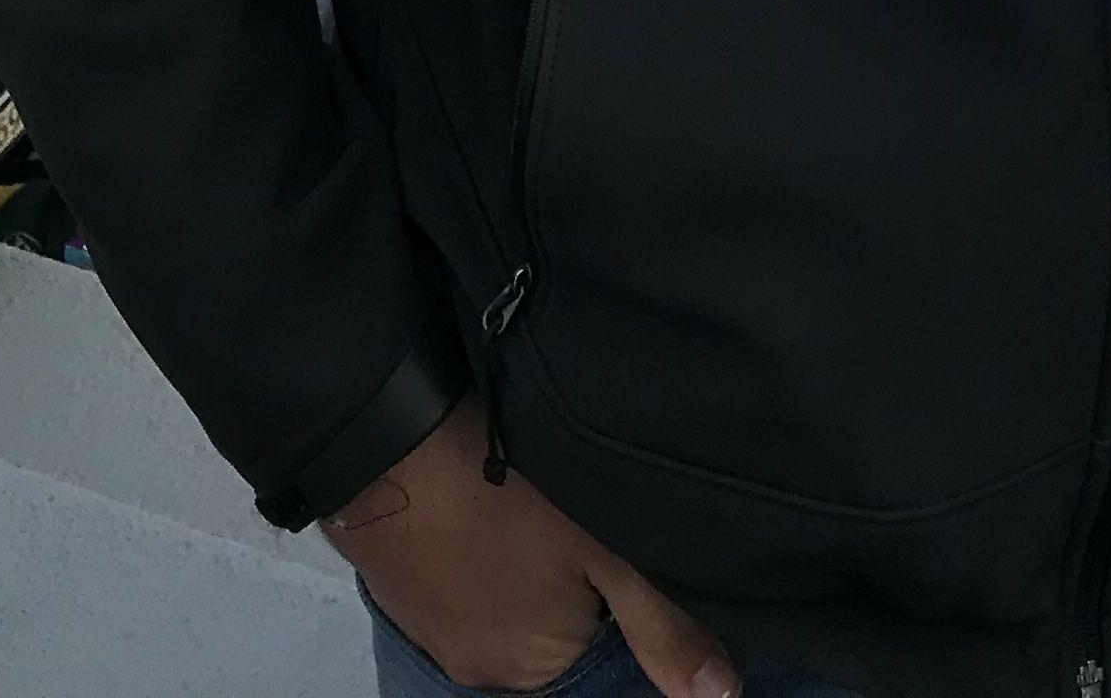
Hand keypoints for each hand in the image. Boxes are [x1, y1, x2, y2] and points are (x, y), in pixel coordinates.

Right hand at [323, 396, 735, 697]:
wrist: (389, 439)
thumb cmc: (508, 492)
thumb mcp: (605, 547)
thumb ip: (664, 624)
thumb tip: (721, 696)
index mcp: (536, 674)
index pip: (605, 653)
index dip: (619, 598)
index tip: (615, 545)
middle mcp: (483, 673)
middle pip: (556, 632)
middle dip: (576, 586)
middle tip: (581, 515)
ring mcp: (436, 634)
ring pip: (511, 606)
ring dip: (532, 571)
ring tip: (541, 505)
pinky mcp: (405, 591)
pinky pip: (469, 585)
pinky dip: (491, 558)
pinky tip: (499, 510)